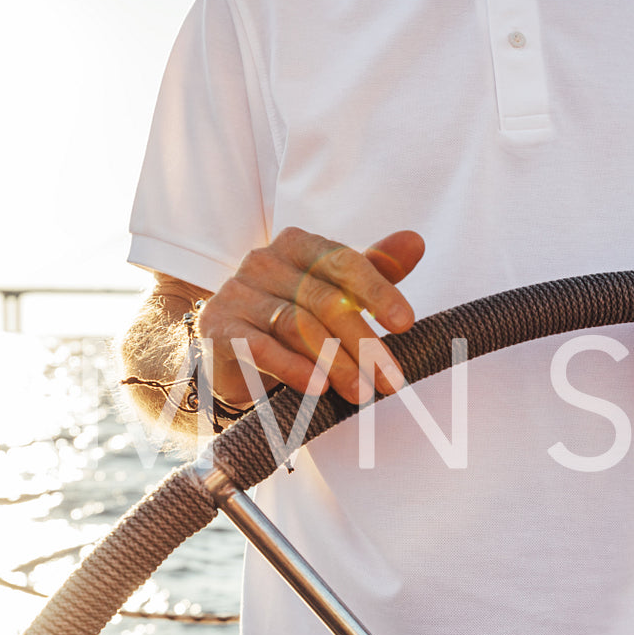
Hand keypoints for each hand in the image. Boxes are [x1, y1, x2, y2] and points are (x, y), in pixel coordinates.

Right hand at [198, 227, 425, 403]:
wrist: (232, 350)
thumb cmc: (295, 316)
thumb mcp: (337, 290)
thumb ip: (375, 268)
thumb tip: (415, 241)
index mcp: (299, 245)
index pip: (344, 262)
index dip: (378, 291)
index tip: (406, 323)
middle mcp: (264, 261)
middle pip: (324, 300)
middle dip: (363, 342)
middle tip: (390, 379)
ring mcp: (238, 292)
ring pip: (296, 326)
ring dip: (335, 363)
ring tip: (362, 393)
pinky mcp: (218, 327)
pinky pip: (260, 347)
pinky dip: (292, 368)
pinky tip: (319, 388)